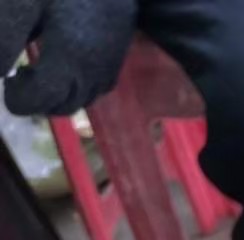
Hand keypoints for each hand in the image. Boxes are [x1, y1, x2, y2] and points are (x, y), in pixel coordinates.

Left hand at [1, 0, 138, 116]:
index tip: (8, 78)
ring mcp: (105, 74)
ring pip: (76, 103)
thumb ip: (8, 34)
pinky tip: (61, 68)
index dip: (18, 97)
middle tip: (19, 74)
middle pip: (58, 106)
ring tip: (37, 70)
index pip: (40, 98)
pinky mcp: (114, 68)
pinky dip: (71, 91)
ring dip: (52, 96)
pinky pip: (91, 93)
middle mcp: (90, 74)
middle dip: (34, 98)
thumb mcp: (26, 3)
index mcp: (68, 58)